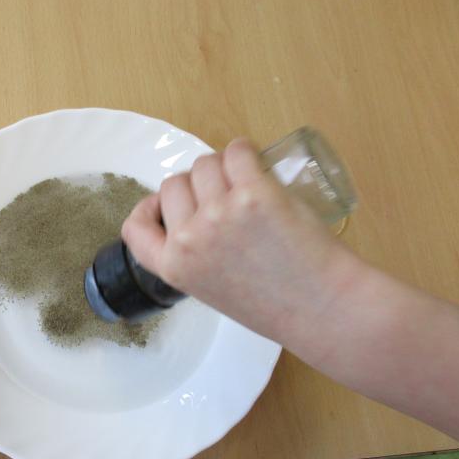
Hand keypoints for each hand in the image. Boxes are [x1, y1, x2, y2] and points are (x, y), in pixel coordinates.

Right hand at [122, 138, 361, 343]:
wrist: (323, 308)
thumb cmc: (276, 305)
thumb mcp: (213, 290)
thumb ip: (197, 257)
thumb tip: (202, 215)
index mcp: (174, 267)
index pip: (135, 229)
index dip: (148, 208)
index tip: (164, 204)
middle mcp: (189, 239)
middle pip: (175, 184)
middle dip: (197, 184)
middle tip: (225, 195)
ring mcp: (219, 213)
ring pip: (205, 163)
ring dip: (223, 165)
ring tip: (247, 181)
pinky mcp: (253, 193)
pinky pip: (237, 151)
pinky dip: (245, 150)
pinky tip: (257, 161)